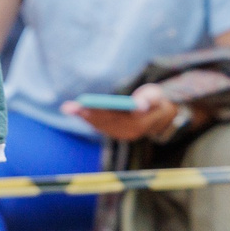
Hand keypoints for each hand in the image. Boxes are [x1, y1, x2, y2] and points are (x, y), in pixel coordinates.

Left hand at [62, 84, 183, 142]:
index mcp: (139, 123)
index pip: (116, 117)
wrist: (161, 113)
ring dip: (84, 117)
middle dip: (86, 114)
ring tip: (68, 108)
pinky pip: (101, 126)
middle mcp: (130, 132)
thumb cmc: (156, 100)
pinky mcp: (118, 133)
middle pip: (105, 122)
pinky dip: (88, 119)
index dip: (99, 112)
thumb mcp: (157, 96)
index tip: (85, 107)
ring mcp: (123, 134)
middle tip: (70, 107)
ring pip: (101, 125)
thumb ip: (149, 99)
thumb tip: (138, 105)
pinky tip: (77, 112)